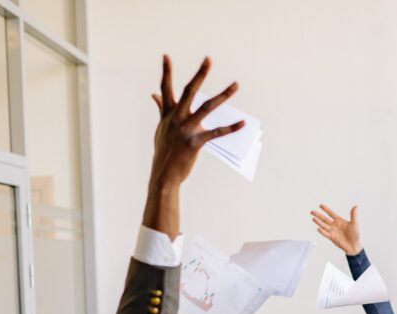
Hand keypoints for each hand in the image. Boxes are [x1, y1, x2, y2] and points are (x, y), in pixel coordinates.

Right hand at [142, 55, 244, 233]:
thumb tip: (153, 94)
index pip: (165, 88)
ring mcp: (185, 130)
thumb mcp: (160, 128)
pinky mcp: (195, 143)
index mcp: (167, 114)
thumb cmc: (164, 151)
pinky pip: (216, 133)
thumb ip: (161, 109)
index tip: (167, 56)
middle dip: (200, 74)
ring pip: (207, 107)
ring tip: (236, 85)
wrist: (163, 175)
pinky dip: (230, 128)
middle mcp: (176, 118)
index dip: (166, 72)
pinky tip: (242, 123)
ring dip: (223, 95)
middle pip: (189, 91)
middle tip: (208, 59)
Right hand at [311, 203, 361, 255]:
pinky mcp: (332, 237)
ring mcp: (332, 231)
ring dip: (318, 222)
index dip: (326, 209)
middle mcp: (334, 225)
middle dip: (318, 215)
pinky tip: (318, 228)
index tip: (321, 205)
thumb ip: (354, 215)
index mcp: (339, 221)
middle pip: (324, 219)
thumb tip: (355, 206)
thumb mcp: (355, 223)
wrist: (354, 245)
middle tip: (312, 211)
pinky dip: (322, 231)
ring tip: (313, 218)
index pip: (331, 213)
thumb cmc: (355, 235)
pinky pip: (326, 234)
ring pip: (324, 225)